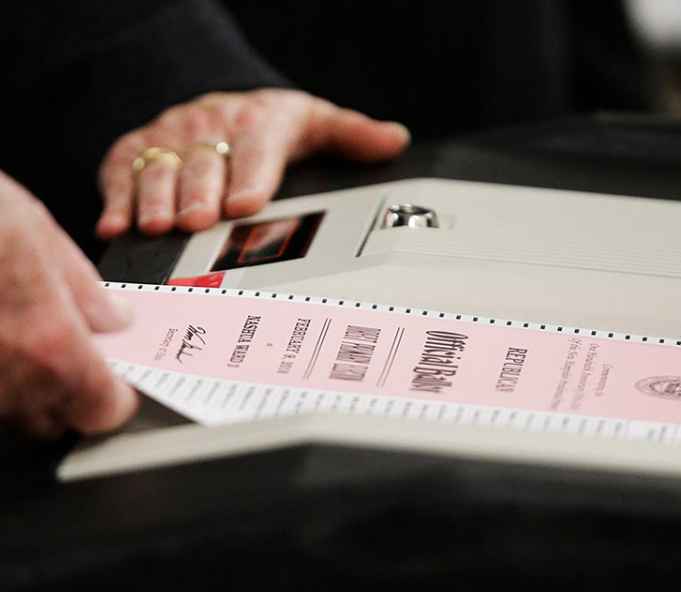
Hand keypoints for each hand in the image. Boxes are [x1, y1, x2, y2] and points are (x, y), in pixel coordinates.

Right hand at [0, 171, 137, 435]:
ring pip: (12, 412)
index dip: (117, 398)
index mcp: (50, 342)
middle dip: (73, 396)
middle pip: (56, 419)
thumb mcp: (40, 236)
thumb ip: (87, 292)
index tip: (119, 383)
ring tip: (25, 339)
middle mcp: (7, 375)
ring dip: (29, 389)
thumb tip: (114, 320)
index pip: (104, 409)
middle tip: (76, 358)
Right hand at [96, 89, 410, 237]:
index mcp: (258, 120)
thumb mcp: (313, 124)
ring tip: (156, 225)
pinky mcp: (135, 150)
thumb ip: (351, 135)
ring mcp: (169, 138)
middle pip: (204, 160)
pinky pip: (120, 173)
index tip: (246, 204)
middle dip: (199, 191)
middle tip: (198, 221)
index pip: (257, 145)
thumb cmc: (271, 127)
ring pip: (159, 167)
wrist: (221, 106)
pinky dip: (115, 200)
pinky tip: (115, 228)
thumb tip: (396, 141)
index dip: (250, 174)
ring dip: (155, 197)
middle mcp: (210, 125)